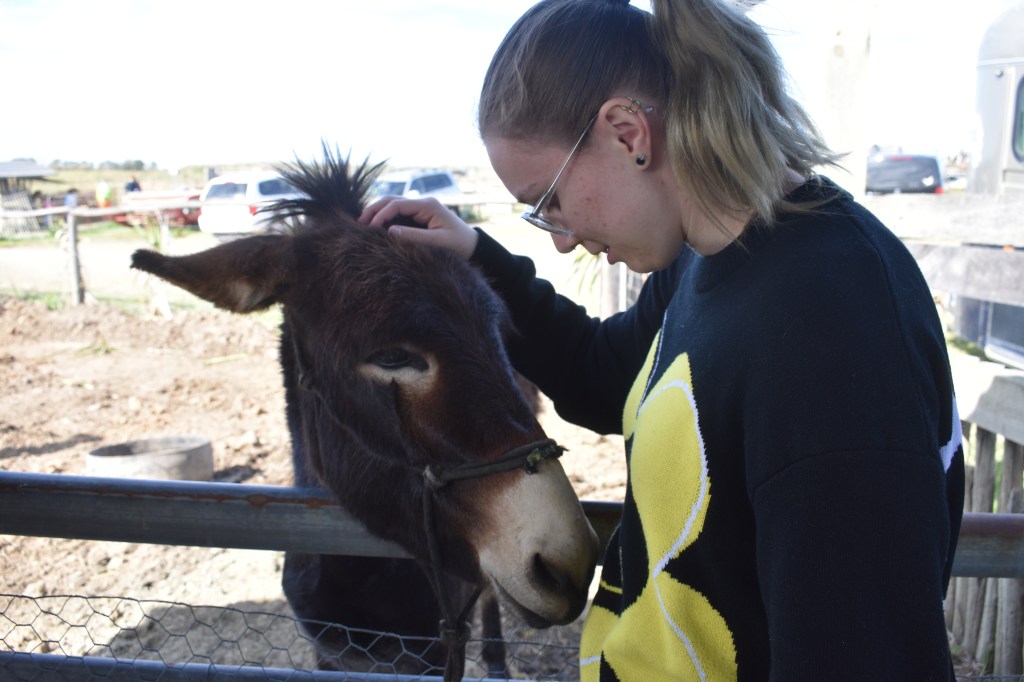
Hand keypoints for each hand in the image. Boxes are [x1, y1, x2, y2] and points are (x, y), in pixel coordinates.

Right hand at [359, 196, 478, 259]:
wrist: (474, 246)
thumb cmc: (459, 245)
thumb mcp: (438, 243)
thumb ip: (414, 237)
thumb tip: (390, 231)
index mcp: (428, 205)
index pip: (397, 204)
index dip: (381, 214)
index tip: (370, 228)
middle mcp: (423, 203)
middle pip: (391, 200)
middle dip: (374, 210)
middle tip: (359, 223)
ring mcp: (420, 208)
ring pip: (393, 205)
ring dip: (378, 213)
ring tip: (363, 225)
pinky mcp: (419, 216)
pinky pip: (398, 213)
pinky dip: (385, 218)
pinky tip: (376, 227)